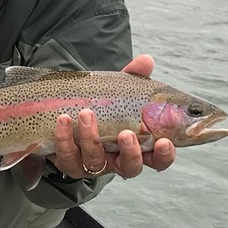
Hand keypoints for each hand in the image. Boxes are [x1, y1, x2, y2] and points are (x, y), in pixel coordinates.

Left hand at [48, 55, 175, 179]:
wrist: (65, 111)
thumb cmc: (103, 105)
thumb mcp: (118, 91)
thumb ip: (133, 77)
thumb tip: (146, 60)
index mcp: (135, 146)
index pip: (157, 158)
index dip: (164, 154)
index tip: (164, 141)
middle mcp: (116, 159)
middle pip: (130, 167)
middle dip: (130, 152)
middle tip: (125, 134)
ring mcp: (92, 163)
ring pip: (95, 160)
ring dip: (91, 137)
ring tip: (86, 113)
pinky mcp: (69, 162)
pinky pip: (67, 156)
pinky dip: (64, 138)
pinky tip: (64, 119)